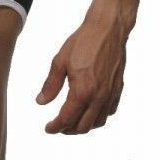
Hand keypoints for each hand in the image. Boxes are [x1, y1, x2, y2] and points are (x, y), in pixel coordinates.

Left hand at [36, 14, 126, 133]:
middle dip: (68, 130)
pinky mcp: (118, 88)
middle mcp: (98, 97)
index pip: (67, 118)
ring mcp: (110, 94)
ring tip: (72, 121)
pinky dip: (98, 117)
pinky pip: (109, 112)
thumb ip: (51, 84)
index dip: (55, 127)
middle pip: (83, 126)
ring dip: (84, 125)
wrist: (108, 29)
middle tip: (58, 126)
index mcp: (82, 91)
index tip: (48, 128)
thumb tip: (41, 101)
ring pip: (98, 122)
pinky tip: (90, 111)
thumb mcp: (60, 61)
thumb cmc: (83, 41)